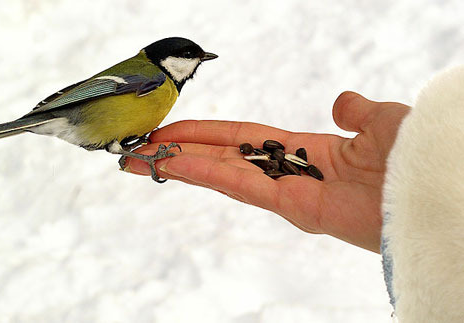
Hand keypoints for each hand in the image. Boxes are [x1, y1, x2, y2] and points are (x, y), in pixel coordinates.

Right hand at [122, 92, 409, 252]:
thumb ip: (354, 112)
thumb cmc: (410, 155)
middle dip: (178, 151)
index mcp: (302, 149)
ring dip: (178, 164)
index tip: (172, 130)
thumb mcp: (379, 121)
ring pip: (219, 172)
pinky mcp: (286, 204)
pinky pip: (237, 184)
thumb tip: (340, 103)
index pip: (240, 137)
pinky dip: (203, 173)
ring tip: (140, 159)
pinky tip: (171, 165)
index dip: (205, 133)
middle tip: (139, 148)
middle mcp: (284, 171)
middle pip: (219, 156)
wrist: (425, 185)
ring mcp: (282, 189)